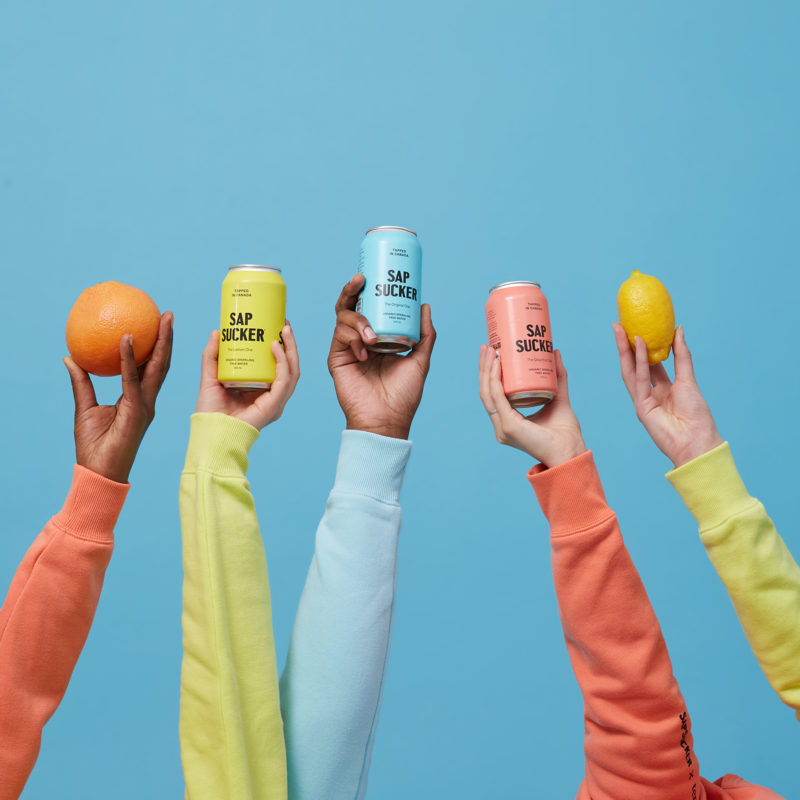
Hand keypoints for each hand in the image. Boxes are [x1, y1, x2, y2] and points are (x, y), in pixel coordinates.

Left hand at [64, 312, 173, 482]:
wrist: (99, 473)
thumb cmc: (94, 446)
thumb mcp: (85, 408)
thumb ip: (82, 383)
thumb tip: (70, 358)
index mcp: (139, 401)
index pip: (151, 369)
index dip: (156, 347)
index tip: (157, 325)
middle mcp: (147, 401)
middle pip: (161, 364)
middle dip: (167, 338)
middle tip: (167, 314)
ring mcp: (145, 406)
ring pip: (157, 368)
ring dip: (161, 342)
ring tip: (163, 320)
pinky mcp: (137, 410)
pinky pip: (132, 379)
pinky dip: (130, 358)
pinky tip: (126, 338)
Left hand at [195, 323, 299, 430]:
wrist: (209, 433)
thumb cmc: (210, 412)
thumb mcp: (210, 377)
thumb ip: (212, 356)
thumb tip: (217, 332)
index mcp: (263, 391)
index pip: (280, 366)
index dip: (282, 346)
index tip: (276, 325)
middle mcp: (273, 396)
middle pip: (290, 366)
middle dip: (290, 344)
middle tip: (284, 323)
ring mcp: (276, 401)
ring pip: (292, 371)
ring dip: (291, 349)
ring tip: (284, 330)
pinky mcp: (273, 405)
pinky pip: (283, 380)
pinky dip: (282, 362)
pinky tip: (275, 348)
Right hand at [327, 274, 435, 438]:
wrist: (387, 419)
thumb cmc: (404, 395)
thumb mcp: (420, 360)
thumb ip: (424, 335)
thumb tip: (424, 305)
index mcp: (378, 339)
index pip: (369, 308)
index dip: (368, 290)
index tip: (373, 275)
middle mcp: (360, 340)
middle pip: (350, 306)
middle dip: (352, 289)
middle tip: (361, 279)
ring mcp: (347, 348)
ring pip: (343, 318)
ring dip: (358, 321)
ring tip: (372, 338)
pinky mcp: (336, 358)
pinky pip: (338, 335)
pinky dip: (352, 337)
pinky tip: (364, 350)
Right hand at [478, 345, 585, 467]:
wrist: (571, 453)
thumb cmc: (565, 433)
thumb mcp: (559, 398)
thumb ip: (558, 377)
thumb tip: (555, 352)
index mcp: (508, 422)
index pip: (493, 395)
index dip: (490, 374)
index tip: (494, 352)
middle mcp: (501, 425)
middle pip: (486, 392)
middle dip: (484, 368)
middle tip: (488, 346)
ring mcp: (503, 427)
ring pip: (487, 394)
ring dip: (486, 370)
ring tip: (491, 351)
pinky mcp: (509, 426)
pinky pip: (497, 399)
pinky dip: (495, 381)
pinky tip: (498, 366)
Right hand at [613, 323, 722, 467]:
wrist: (696, 441)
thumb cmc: (697, 414)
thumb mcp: (688, 379)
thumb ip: (681, 355)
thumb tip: (679, 330)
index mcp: (664, 389)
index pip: (650, 364)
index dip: (644, 347)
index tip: (639, 328)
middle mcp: (651, 393)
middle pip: (636, 365)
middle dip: (627, 346)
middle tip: (621, 325)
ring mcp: (644, 400)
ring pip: (632, 371)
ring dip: (626, 350)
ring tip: (621, 330)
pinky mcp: (641, 407)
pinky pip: (638, 380)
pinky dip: (638, 362)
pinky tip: (637, 346)